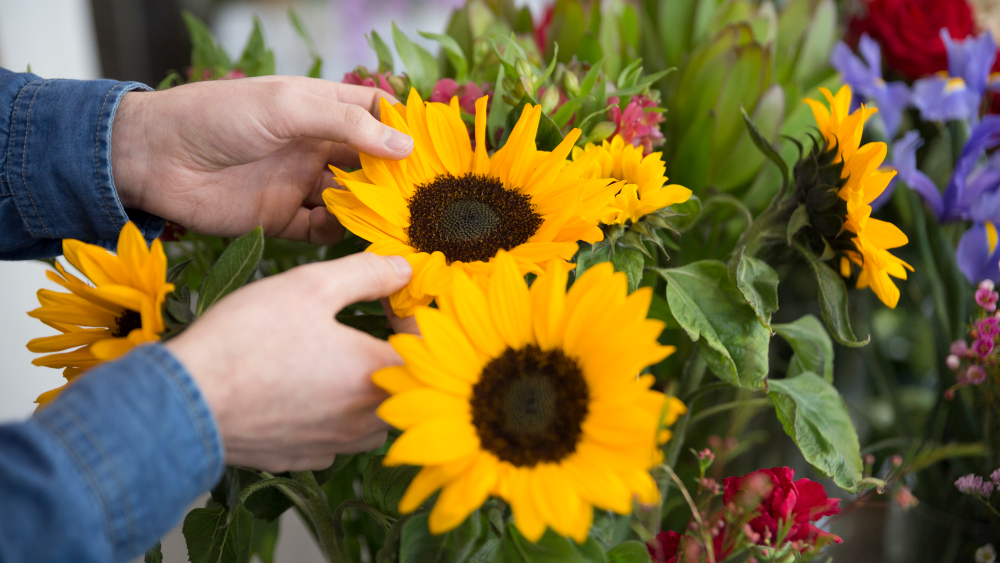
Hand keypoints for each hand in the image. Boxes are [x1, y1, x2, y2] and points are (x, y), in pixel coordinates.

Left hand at [111, 76, 413, 244]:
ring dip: (371, 209)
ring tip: (395, 221)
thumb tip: (405, 145)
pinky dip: (339, 232)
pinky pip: (323, 230)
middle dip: (395, 177)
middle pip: (370, 163)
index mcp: (318, 109)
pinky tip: (351, 232)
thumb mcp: (287, 107)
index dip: (404, 128)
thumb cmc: (216, 116)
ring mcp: (299, 184)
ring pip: (352, 200)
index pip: (375, 114)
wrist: (152, 158)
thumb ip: (347, 124)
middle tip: (424, 195)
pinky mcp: (282, 220)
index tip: (435, 149)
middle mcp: (315, 146)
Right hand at [164, 252, 411, 471]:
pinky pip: (338, 435)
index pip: (425, 347)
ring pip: (375, 416)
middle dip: (393, 350)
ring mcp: (336, 445)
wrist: (185, 404)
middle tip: (368, 322)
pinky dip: (334, 412)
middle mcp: (366, 419)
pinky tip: (305, 388)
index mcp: (377, 374)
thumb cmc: (247, 340)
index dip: (412, 314)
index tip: (387, 296)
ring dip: (367, 386)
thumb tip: (406, 268)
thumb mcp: (311, 286)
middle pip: (406, 385)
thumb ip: (368, 273)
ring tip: (338, 356)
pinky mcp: (304, 458)